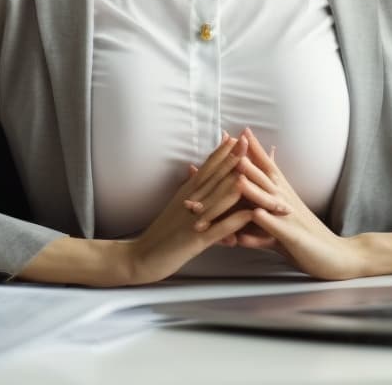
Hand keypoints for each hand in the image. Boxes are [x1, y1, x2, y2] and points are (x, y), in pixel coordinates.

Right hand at [123, 132, 255, 284]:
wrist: (141, 256)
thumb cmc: (162, 232)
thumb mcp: (176, 205)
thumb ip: (190, 190)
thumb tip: (197, 173)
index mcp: (187, 193)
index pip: (206, 168)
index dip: (221, 151)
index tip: (236, 135)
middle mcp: (190, 202)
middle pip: (213, 176)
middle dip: (231, 158)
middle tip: (246, 139)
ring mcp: (193, 220)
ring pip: (217, 198)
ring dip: (234, 182)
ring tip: (250, 168)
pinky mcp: (196, 240)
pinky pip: (218, 229)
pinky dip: (234, 220)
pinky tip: (249, 214)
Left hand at [188, 126, 363, 279]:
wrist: (335, 256)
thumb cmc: (303, 234)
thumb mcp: (283, 210)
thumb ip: (266, 195)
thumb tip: (250, 180)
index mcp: (281, 192)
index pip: (265, 165)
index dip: (250, 148)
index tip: (233, 132)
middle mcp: (284, 200)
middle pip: (263, 176)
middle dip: (245, 161)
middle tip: (228, 144)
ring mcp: (288, 217)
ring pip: (267, 199)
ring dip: (252, 188)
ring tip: (238, 176)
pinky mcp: (293, 237)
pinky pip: (277, 229)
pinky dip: (266, 222)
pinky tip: (256, 214)